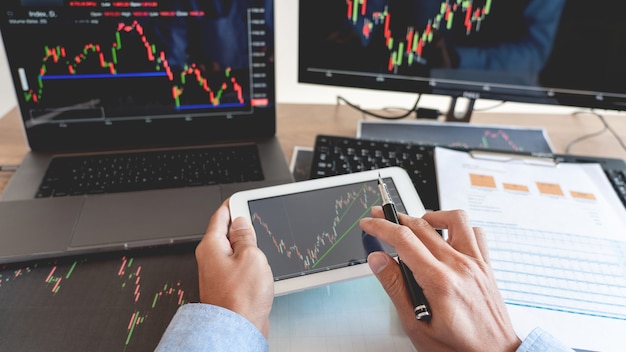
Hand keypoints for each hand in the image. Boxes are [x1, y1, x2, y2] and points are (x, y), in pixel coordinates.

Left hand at [195, 200, 273, 337]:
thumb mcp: (251, 256)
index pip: (220, 216)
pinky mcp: (226, 287)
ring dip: (247, 246)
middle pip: (225, 232)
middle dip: (242, 226)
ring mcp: (217, 274)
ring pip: (232, 250)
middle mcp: (209, 259)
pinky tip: (260, 265)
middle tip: (257, 220)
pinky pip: (236, 266)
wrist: (238, 330)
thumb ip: (245, 237)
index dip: (233, 205)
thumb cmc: (240, 299)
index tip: (242, 199)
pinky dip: (248, 262)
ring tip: (262, 245)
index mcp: (211, 246)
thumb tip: (241, 223)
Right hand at [359, 208, 520, 351]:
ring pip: (454, 219)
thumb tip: (378, 260)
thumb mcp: (415, 324)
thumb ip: (395, 287)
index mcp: (439, 281)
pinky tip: (446, 236)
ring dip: (430, 216)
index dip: (381, 227)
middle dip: (395, 217)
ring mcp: (476, 263)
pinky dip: (458, 227)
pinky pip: (476, 232)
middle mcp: (460, 266)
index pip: (403, 240)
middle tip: (380, 217)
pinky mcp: (486, 266)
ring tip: (415, 225)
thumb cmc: (457, 348)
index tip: (369, 223)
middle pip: (422, 225)